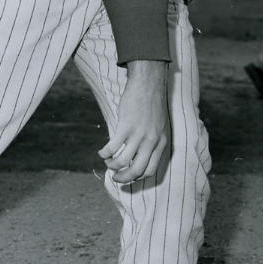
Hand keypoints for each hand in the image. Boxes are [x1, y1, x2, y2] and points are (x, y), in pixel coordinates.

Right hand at [98, 60, 168, 183]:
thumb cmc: (152, 104)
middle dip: (123, 178)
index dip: (138, 178)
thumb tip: (141, 155)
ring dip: (112, 165)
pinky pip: (112, 147)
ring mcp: (138, 135)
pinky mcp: (126, 126)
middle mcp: (151, 142)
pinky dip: (104, 153)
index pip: (151, 170)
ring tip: (107, 162)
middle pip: (136, 170)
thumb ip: (153, 141)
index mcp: (161, 143)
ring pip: (123, 161)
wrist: (148, 85)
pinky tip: (101, 152)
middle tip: (115, 177)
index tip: (129, 177)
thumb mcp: (159, 126)